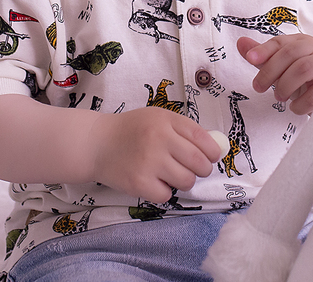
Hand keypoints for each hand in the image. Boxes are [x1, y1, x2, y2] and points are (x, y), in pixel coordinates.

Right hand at [89, 107, 219, 202]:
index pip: (203, 139)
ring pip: (186, 181)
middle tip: (195, 169)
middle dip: (203, 169)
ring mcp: (148, 162)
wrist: (96, 143)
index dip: (213, 152)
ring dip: (184, 181)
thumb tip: (216, 146)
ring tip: (171, 174)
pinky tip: (153, 181)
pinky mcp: (138, 183)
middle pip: (199, 163)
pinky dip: (163, 191)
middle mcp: (158, 139)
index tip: (212, 157)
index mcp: (165, 121)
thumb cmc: (132, 130)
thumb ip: (184, 129)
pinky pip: (166, 195)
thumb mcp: (158, 118)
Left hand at [239, 34, 312, 115]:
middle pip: (290, 53)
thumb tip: (240, 42)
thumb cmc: (303, 76)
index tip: (250, 59)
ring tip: (279, 96)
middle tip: (258, 87)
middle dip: (270, 71)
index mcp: (301, 42)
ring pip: (303, 69)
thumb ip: (262, 55)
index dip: (263, 50)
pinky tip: (294, 107)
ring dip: (285, 85)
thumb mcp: (281, 64)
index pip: (279, 42)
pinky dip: (299, 104)